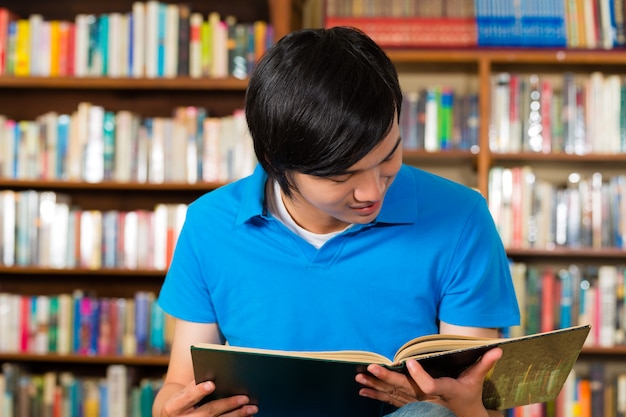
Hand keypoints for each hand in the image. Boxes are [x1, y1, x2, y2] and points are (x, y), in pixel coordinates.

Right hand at [158, 380, 257, 416]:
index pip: (187, 397)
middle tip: (244, 398)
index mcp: (174, 406)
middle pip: (208, 412)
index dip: (199, 391)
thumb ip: (196, 384)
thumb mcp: (183, 392)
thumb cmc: (184, 399)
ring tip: (252, 408)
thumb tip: (218, 374)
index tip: (212, 384)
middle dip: (227, 404)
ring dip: (237, 415)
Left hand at [356, 348, 502, 416]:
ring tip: (359, 378)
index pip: (430, 385)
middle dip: (386, 378)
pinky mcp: (409, 405)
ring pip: (393, 395)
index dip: (420, 375)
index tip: (409, 362)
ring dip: (375, 386)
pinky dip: (376, 396)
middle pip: (404, 389)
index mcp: (442, 391)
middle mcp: (426, 399)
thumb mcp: (476, 380)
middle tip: (370, 367)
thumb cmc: (468, 395)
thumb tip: (499, 348)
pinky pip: (390, 401)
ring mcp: (416, 404)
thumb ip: (484, 364)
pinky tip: (362, 391)